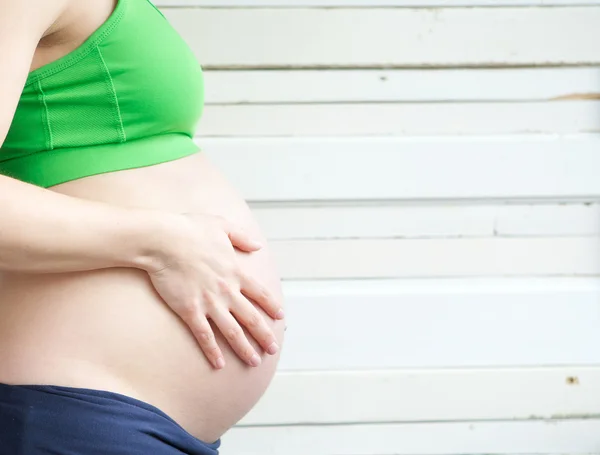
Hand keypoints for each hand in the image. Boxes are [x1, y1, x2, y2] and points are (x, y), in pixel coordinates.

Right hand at [145, 213, 283, 368]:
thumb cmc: (189, 229)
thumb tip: (258, 245)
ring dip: (244, 348)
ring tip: (254, 362)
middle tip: (273, 349)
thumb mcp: (221, 226)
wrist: (163, 240)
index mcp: (236, 271)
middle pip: (251, 318)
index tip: (280, 318)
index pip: (260, 294)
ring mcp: (209, 302)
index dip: (271, 307)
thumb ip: (242, 237)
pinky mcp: (190, 310)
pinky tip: (219, 364)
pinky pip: (205, 336)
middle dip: (264, 335)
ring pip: (232, 331)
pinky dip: (213, 351)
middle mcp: (227, 290)